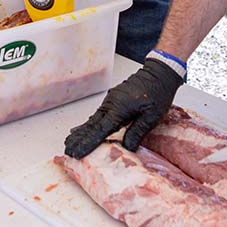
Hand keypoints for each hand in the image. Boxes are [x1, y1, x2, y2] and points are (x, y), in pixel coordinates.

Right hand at [64, 59, 182, 157]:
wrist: (159, 74)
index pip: (100, 130)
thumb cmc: (158, 94)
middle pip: (91, 125)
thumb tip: (126, 148)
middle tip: (67, 150)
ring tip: (70, 142)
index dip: (87, 143)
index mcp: (119, 109)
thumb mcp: (152, 116)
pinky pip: (98, 115)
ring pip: (93, 120)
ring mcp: (110, 102)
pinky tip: (83, 129)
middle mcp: (110, 105)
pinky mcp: (113, 100)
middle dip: (78, 139)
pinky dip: (89, 124)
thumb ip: (137, 132)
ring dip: (81, 132)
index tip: (76, 152)